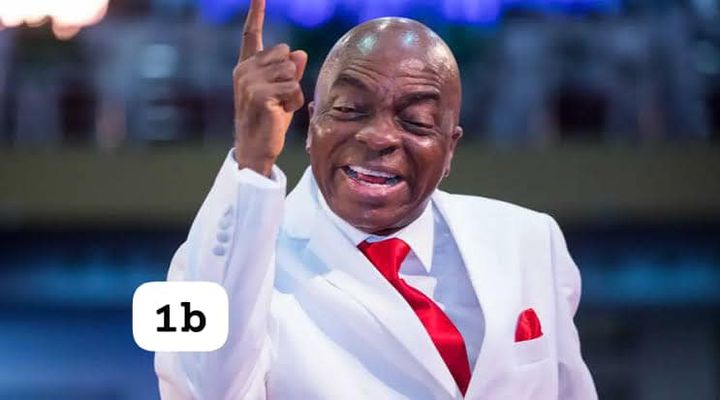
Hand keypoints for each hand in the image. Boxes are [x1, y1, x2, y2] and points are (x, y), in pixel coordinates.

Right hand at [232, 0, 307, 175]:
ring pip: (291, 71)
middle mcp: (244, 71)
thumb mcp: (282, 92)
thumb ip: (290, 71)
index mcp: (246, 67)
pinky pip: (293, 87)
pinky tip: (280, 113)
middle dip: (291, 75)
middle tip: (279, 98)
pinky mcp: (261, 95)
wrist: (255, 148)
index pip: (252, 34)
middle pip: (284, 53)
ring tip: (279, 107)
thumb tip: (300, 53)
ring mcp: (250, 82)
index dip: (256, 12)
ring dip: (294, 91)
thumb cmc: (269, 121)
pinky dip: (294, 102)